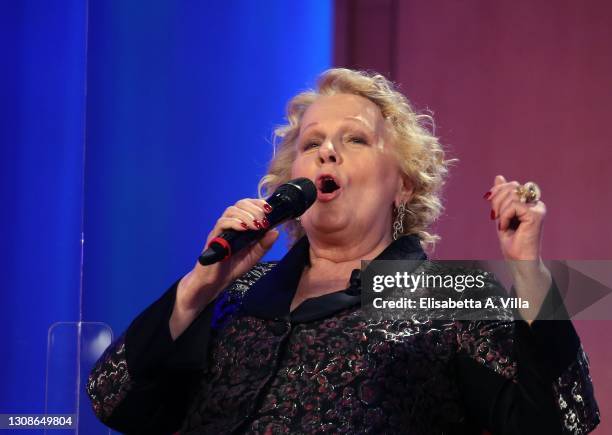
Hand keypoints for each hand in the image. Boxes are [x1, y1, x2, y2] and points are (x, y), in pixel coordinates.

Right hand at [170, 198, 278, 338]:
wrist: (216, 282)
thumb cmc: (233, 267)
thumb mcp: (254, 255)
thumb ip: (264, 244)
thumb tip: (276, 231)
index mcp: (241, 225)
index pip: (248, 205)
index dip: (258, 203)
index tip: (269, 209)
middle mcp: (230, 224)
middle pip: (239, 204)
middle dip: (254, 208)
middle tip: (263, 220)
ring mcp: (221, 230)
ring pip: (230, 211)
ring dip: (246, 215)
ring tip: (255, 225)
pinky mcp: (214, 237)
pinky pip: (222, 223)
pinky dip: (234, 223)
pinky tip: (244, 229)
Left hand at [484, 175, 549, 322]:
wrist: (518, 261)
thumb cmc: (511, 241)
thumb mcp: (501, 215)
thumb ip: (501, 197)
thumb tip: (499, 176)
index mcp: (529, 202)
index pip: (512, 186)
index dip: (497, 191)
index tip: (490, 205)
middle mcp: (536, 203)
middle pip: (512, 187)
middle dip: (497, 200)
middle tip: (494, 217)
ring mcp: (538, 208)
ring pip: (512, 195)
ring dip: (500, 210)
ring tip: (502, 224)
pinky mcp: (537, 214)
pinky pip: (514, 205)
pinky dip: (505, 216)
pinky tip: (506, 227)